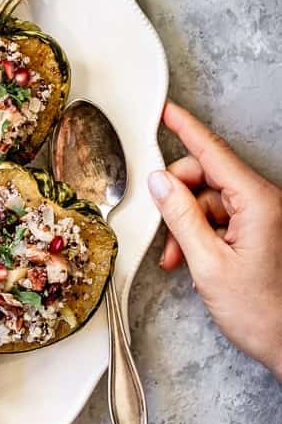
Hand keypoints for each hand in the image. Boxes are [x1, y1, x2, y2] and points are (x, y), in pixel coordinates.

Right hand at [148, 100, 281, 379]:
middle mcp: (264, 202)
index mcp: (257, 202)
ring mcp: (263, 216)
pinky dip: (199, 234)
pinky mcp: (260, 230)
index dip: (185, 128)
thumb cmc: (261, 312)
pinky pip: (219, 218)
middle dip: (177, 199)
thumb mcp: (208, 263)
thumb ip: (180, 217)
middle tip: (162, 230)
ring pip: (208, 200)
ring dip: (185, 225)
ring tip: (177, 259)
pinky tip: (192, 260)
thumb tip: (159, 182)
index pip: (213, 152)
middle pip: (205, 177)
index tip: (166, 110)